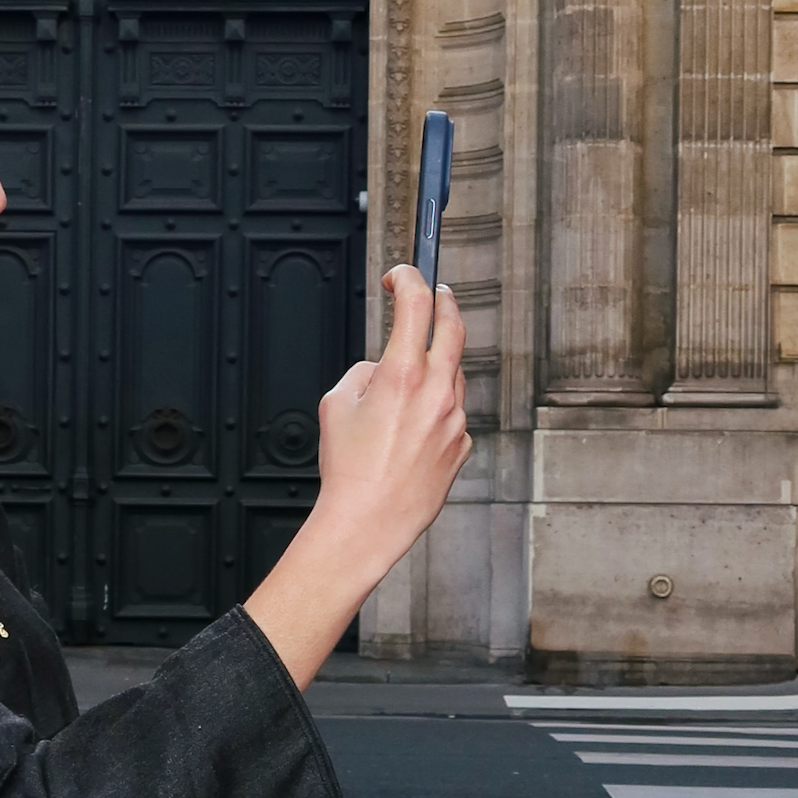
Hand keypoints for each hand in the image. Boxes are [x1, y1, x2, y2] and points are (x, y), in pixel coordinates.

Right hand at [241, 267, 470, 688]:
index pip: (417, 304)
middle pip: (454, 327)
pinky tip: (409, 434)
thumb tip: (382, 367)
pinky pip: (452, 413)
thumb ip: (363, 372)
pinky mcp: (462, 444)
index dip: (409, 278)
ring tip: (404, 390)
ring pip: (454, 374)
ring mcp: (455, 419)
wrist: (367, 522)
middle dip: (445, 302)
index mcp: (403, 374)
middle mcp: (437, 392)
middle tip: (437, 292)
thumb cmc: (347, 469)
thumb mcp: (335, 404)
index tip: (401, 275)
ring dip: (436, 366)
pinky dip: (436, 410)